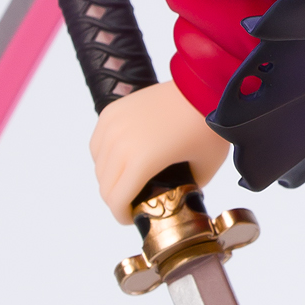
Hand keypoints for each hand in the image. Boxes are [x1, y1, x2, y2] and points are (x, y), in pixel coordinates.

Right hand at [89, 78, 229, 223]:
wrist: (203, 87)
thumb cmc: (207, 126)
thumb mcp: (204, 168)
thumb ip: (185, 189)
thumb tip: (176, 199)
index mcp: (141, 160)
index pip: (116, 200)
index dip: (122, 216)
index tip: (133, 217)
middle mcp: (120, 143)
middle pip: (105, 186)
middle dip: (118, 199)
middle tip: (134, 201)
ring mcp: (113, 125)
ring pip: (99, 166)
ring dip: (111, 178)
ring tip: (130, 179)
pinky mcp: (111, 112)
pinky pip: (97, 144)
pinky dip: (105, 156)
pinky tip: (122, 159)